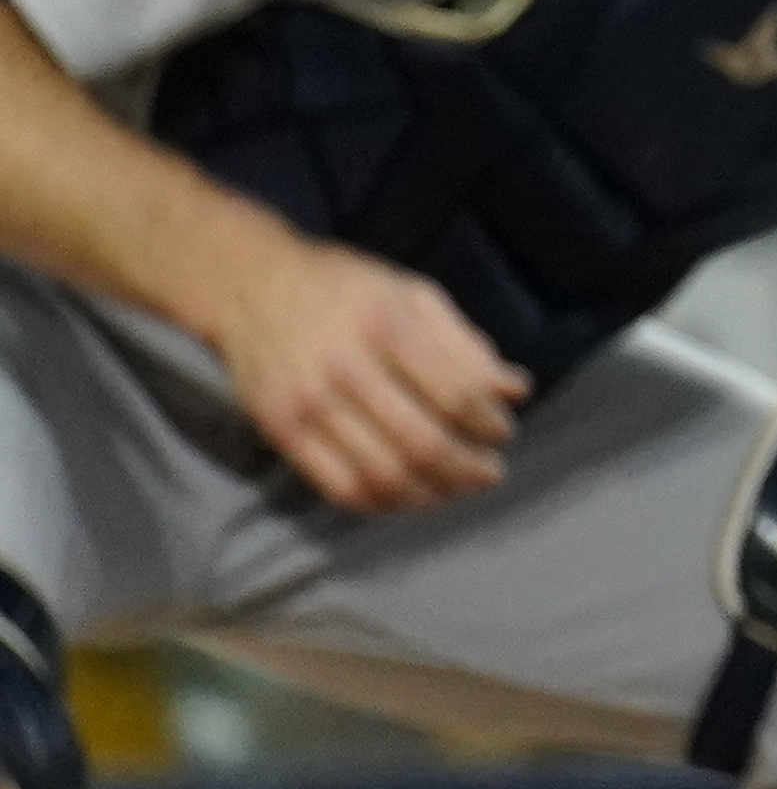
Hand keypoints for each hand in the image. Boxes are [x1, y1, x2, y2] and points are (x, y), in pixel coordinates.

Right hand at [211, 233, 522, 510]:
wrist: (250, 286)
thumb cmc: (346, 289)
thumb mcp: (413, 294)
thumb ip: (466, 344)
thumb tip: (515, 391)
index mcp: (387, 327)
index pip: (458, 395)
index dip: (490, 424)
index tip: (502, 432)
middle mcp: (345, 368)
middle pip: (423, 444)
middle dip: (469, 468)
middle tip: (490, 472)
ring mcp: (307, 404)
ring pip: (384, 476)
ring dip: (433, 492)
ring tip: (456, 487)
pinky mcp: (281, 430)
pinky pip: (340, 487)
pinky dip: (384, 502)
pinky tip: (408, 494)